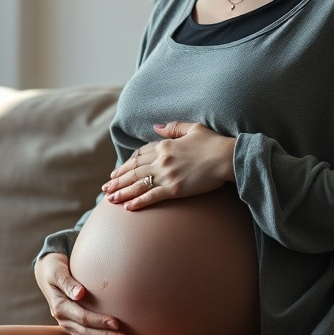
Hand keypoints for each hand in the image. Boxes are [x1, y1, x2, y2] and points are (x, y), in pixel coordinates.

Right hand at [34, 253, 128, 334]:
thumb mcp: (57, 271)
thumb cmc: (55, 269)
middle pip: (87, 333)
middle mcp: (63, 320)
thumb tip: (80, 293)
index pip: (83, 318)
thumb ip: (68, 282)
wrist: (46, 274)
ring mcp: (68, 326)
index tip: (117, 323)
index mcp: (60, 307)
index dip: (99, 322)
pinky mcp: (74, 328)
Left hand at [102, 121, 234, 209]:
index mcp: (164, 145)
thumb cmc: (213, 142)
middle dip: (118, 180)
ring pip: (138, 184)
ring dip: (122, 192)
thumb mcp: (192, 128)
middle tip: (106, 187)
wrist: (227, 157)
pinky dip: (139, 201)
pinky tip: (128, 207)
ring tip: (109, 199)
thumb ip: (172, 127)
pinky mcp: (175, 189)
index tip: (117, 171)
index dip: (126, 164)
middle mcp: (162, 160)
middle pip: (134, 171)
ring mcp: (167, 175)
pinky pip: (152, 196)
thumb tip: (155, 126)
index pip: (139, 156)